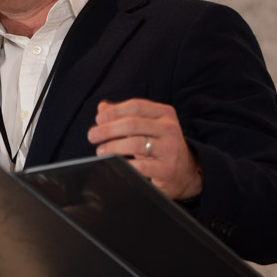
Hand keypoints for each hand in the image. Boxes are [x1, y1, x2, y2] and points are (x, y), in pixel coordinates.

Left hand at [87, 99, 202, 199]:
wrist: (184, 170)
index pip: (135, 106)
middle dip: (107, 130)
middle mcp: (169, 128)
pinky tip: (114, 163)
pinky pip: (140, 166)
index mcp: (164, 113)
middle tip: (92, 136)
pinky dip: (123, 164)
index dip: (114, 112)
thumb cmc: (158, 144)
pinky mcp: (167, 168)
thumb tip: (102, 108)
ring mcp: (170, 148)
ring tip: (101, 150)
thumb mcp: (145, 126)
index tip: (98, 119)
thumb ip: (124, 115)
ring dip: (112, 147)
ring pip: (135, 144)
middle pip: (132, 124)